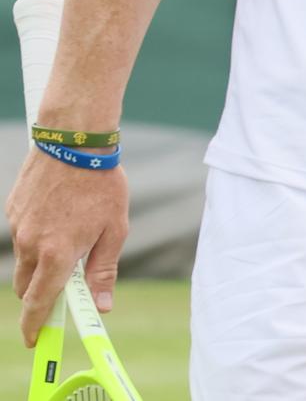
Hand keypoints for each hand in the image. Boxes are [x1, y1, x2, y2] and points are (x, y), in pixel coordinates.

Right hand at [6, 149, 128, 343]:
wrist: (74, 141)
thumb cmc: (102, 184)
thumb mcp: (115, 229)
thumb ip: (104, 271)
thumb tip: (102, 307)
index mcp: (57, 254)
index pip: (38, 303)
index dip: (34, 326)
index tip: (35, 341)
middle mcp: (31, 245)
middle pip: (26, 286)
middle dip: (40, 293)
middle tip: (62, 286)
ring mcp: (18, 227)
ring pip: (24, 260)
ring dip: (41, 260)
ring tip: (70, 232)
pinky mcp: (12, 210)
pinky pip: (22, 234)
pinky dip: (37, 235)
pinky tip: (59, 212)